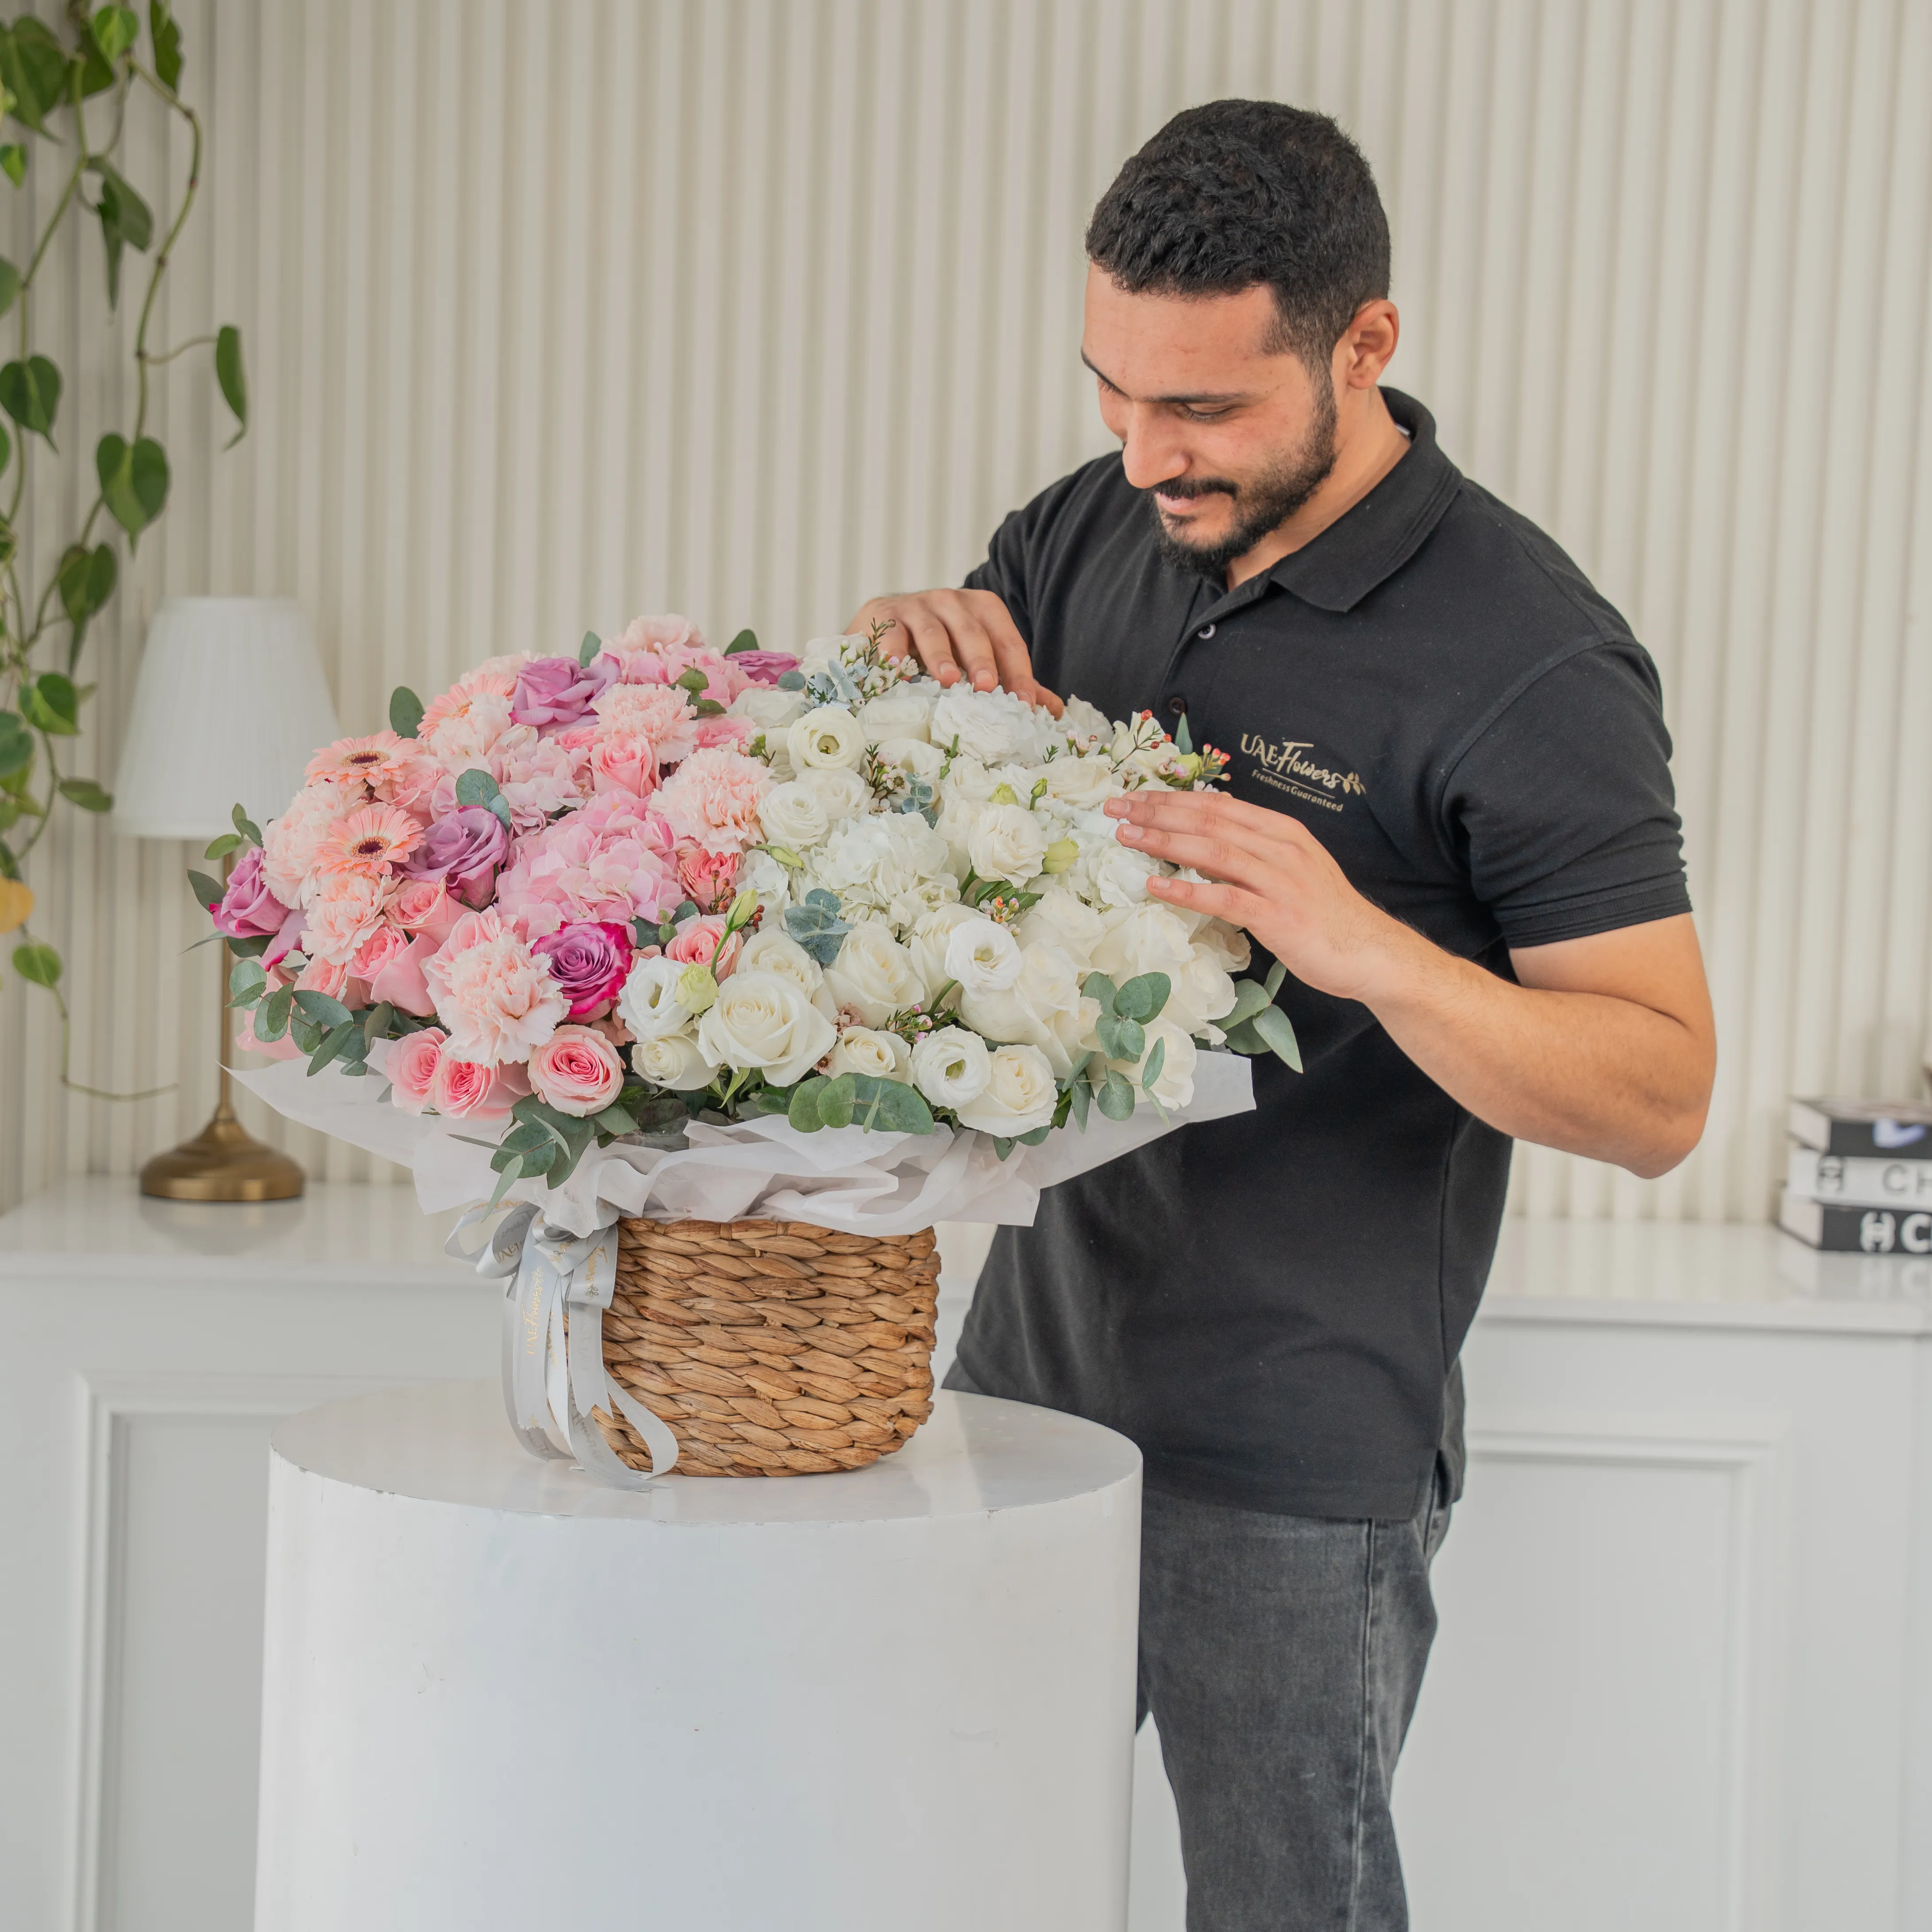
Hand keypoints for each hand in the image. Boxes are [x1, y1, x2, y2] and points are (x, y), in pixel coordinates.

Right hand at [846, 588, 1061, 714]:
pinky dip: (893, 652)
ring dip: (940, 656)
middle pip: (972, 631)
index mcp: (983, 610)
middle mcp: (952, 602)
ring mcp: (917, 606)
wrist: (886, 627)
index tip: (1023, 705)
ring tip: (947, 681)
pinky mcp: (885, 615)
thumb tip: (1052, 710)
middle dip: (981, 660)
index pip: (1008, 642)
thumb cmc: (940, 647)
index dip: (1018, 673)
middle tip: (987, 687)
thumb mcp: (976, 659)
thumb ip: (1011, 680)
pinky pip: (891, 634)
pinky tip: (896, 670)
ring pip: (932, 630)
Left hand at [1104, 789, 1409, 1002]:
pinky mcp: (1277, 916)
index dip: (1174, 798)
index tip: (1136, 797)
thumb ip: (1253, 851)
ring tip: (1127, 837)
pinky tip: (1155, 885)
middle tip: (1117, 809)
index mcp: (1282, 832)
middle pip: (1210, 820)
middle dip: (1159, 811)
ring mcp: (1280, 881)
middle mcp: (1280, 848)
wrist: (1369, 952)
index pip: (1219, 805)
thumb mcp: (1291, 869)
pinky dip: (1187, 889)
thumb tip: (1208, 835)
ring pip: (1213, 851)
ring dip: (1165, 841)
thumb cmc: (1325, 915)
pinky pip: (1225, 898)